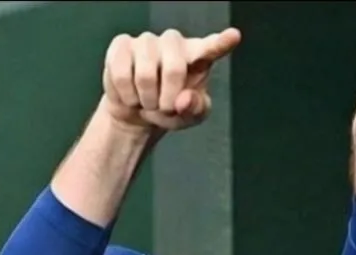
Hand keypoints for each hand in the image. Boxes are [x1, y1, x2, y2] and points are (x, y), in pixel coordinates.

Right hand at [100, 28, 241, 131]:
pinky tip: (130, 93)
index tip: (234, 36)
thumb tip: (183, 100)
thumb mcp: (189, 117)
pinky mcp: (122, 45)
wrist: (137, 112)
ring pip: (145, 74)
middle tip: (164, 107)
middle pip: (174, 69)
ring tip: (147, 100)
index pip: (212, 47)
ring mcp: (147, 41)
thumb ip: (195, 109)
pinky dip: (127, 95)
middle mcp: (174, 43)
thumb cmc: (170, 109)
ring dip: (146, 99)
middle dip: (167, 98)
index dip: (222, 42)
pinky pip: (121, 74)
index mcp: (198, 56)